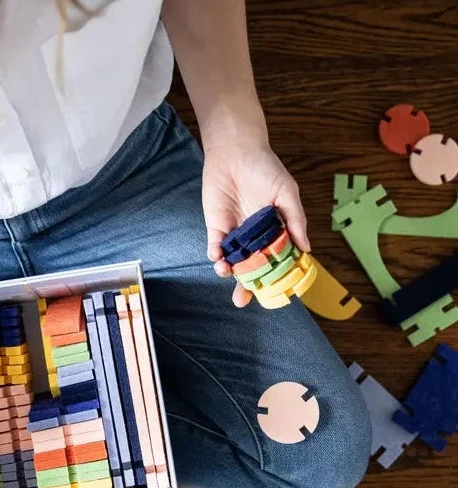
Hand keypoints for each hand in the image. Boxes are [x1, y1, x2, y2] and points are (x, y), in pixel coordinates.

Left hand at [203, 140, 309, 306]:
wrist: (235, 150)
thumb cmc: (265, 168)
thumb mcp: (286, 192)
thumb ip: (295, 220)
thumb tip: (306, 248)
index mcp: (275, 231)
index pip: (276, 260)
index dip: (274, 277)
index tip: (274, 291)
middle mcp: (255, 237)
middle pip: (252, 268)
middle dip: (246, 286)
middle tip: (242, 301)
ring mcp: (235, 233)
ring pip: (232, 261)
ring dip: (229, 272)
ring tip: (228, 273)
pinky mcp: (217, 227)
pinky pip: (216, 247)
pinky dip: (215, 255)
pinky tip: (218, 256)